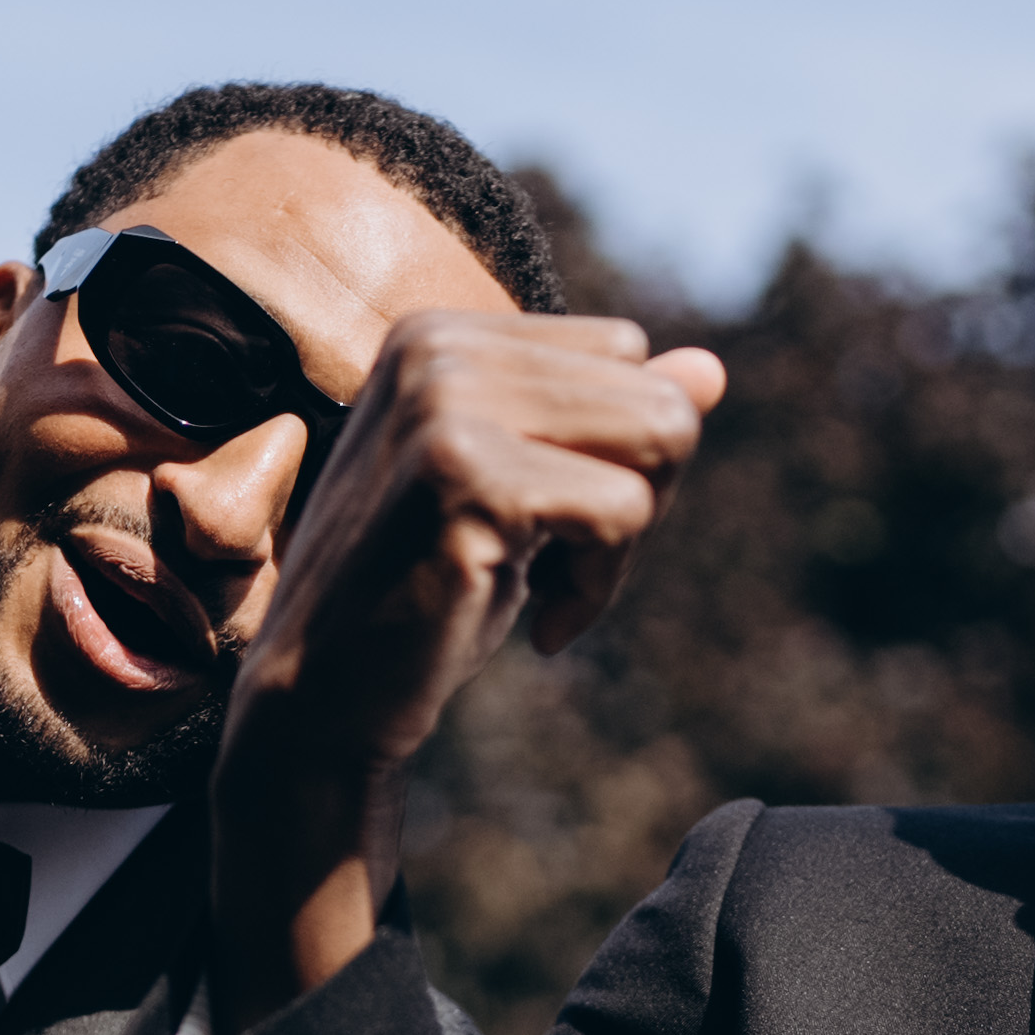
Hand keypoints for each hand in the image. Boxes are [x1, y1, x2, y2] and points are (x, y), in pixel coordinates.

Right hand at [208, 308, 721, 1032]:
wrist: (321, 701)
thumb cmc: (424, 595)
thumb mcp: (525, 493)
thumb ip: (609, 420)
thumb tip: (713, 368)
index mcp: (440, 333)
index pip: (628, 353)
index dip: (617, 452)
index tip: (548, 523)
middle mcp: (437, 349)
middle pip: (659, 395)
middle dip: (637, 496)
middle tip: (556, 566)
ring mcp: (444, 406)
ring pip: (658, 440)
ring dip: (619, 546)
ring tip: (542, 589)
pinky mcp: (463, 478)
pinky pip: (624, 511)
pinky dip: (599, 590)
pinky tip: (538, 626)